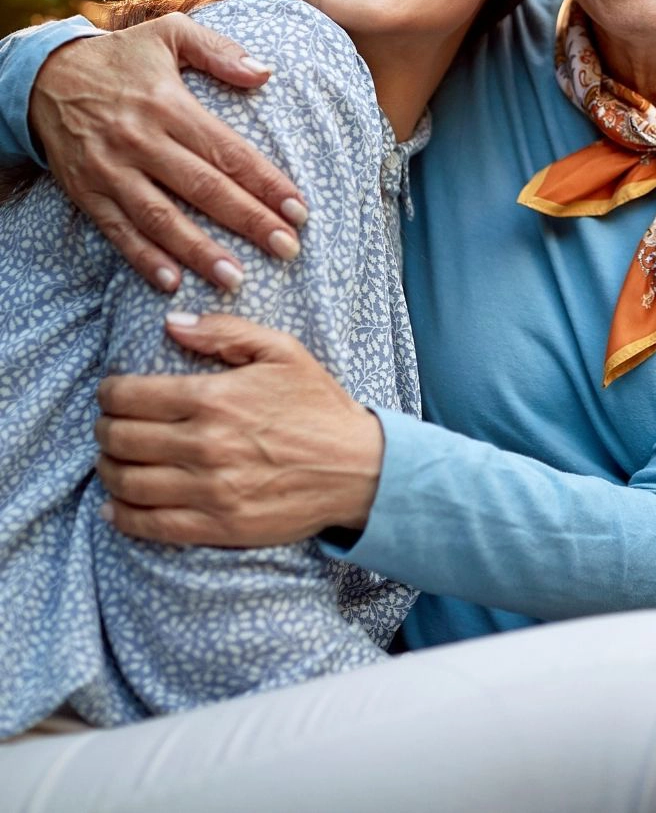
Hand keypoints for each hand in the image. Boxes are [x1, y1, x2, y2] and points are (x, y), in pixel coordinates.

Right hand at [29, 15, 308, 290]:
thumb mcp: (169, 34)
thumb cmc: (121, 57)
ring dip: (199, 251)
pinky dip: (143, 258)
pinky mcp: (86, 192)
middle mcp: (140, 139)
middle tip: (287, 249)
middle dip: (248, 221)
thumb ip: (220, 51)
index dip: (266, 182)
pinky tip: (171, 281)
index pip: (228, 150)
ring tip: (235, 279)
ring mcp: (111, 169)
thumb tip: (265, 73)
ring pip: (161, 217)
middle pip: (203, 188)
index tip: (299, 209)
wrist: (45, 76)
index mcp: (168, 104)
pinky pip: (117, 230)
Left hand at [95, 312, 384, 544]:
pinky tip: (115, 506)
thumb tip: (172, 323)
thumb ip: (224, 331)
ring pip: (127, 483)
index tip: (111, 392)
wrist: (358, 468)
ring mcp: (210, 489)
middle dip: (103, 429)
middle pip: (120, 439)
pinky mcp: (218, 525)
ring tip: (112, 460)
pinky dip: (121, 516)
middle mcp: (205, 444)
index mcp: (215, 397)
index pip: (130, 396)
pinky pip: (150, 526)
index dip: (109, 393)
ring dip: (108, 470)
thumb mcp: (281, 351)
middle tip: (109, 425)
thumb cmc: (319, 406)